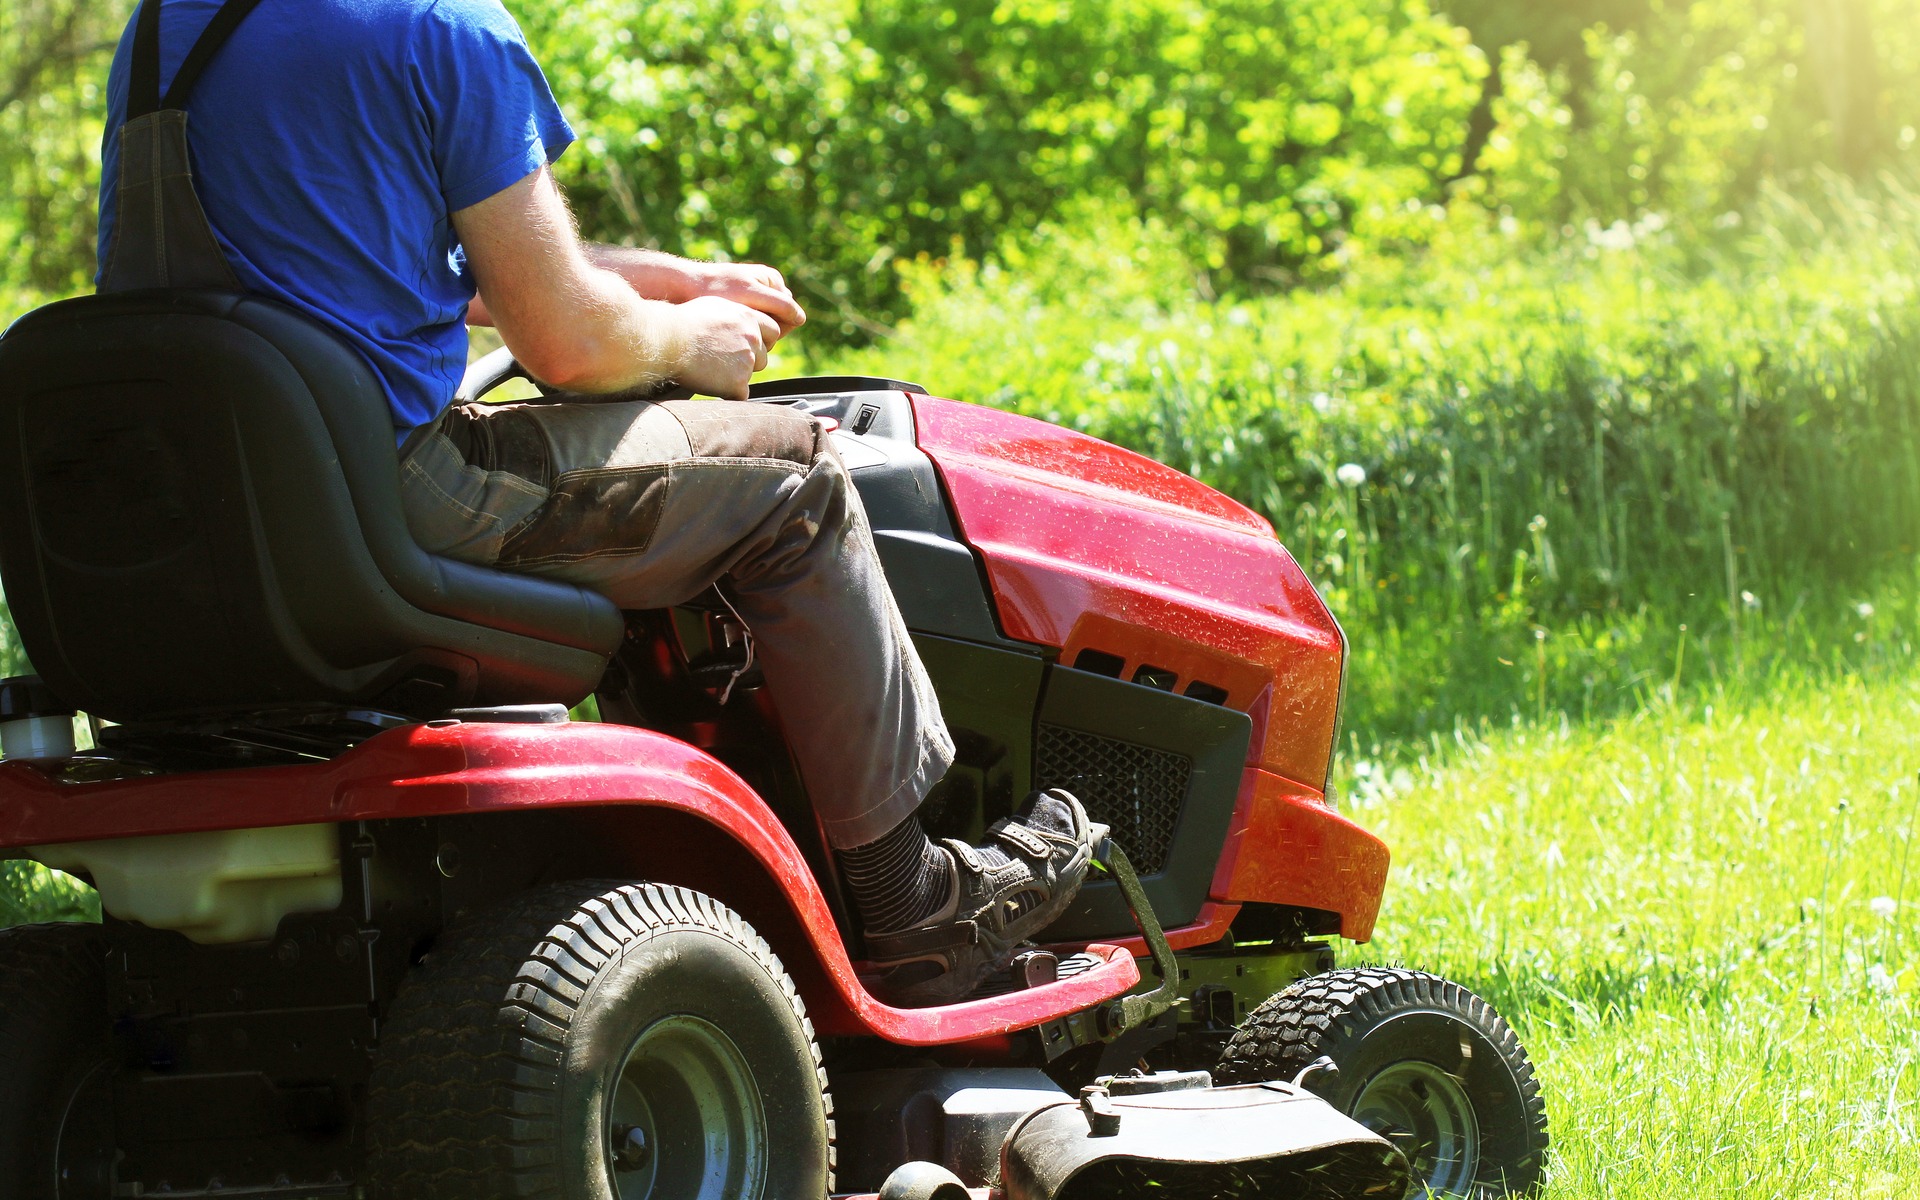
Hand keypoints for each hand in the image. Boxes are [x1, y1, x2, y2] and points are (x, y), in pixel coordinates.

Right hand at [672, 295, 781, 400]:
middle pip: (763, 356)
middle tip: (722, 361)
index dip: (760, 341)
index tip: (745, 346)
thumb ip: (735, 316)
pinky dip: (727, 393)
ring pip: (751, 374)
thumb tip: (742, 324)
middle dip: (748, 361)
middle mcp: (753, 338)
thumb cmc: (682, 322)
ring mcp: (747, 361)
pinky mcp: (738, 382)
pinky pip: (740, 394)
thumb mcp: (715, 307)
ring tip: (711, 368)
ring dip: (736, 375)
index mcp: (748, 317)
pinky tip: (709, 382)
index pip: (772, 331)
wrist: (667, 339)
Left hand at [692, 262, 806, 333]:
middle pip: (777, 320)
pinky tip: (731, 335)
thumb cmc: (718, 289)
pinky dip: (745, 332)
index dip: (777, 325)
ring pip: (763, 326)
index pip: (789, 311)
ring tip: (737, 333)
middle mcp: (765, 288)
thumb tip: (802, 319)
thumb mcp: (753, 295)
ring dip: (755, 333)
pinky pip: (750, 326)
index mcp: (772, 279)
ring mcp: (752, 298)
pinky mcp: (739, 308)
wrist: (684, 288)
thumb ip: (780, 306)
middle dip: (765, 330)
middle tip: (745, 333)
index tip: (757, 328)